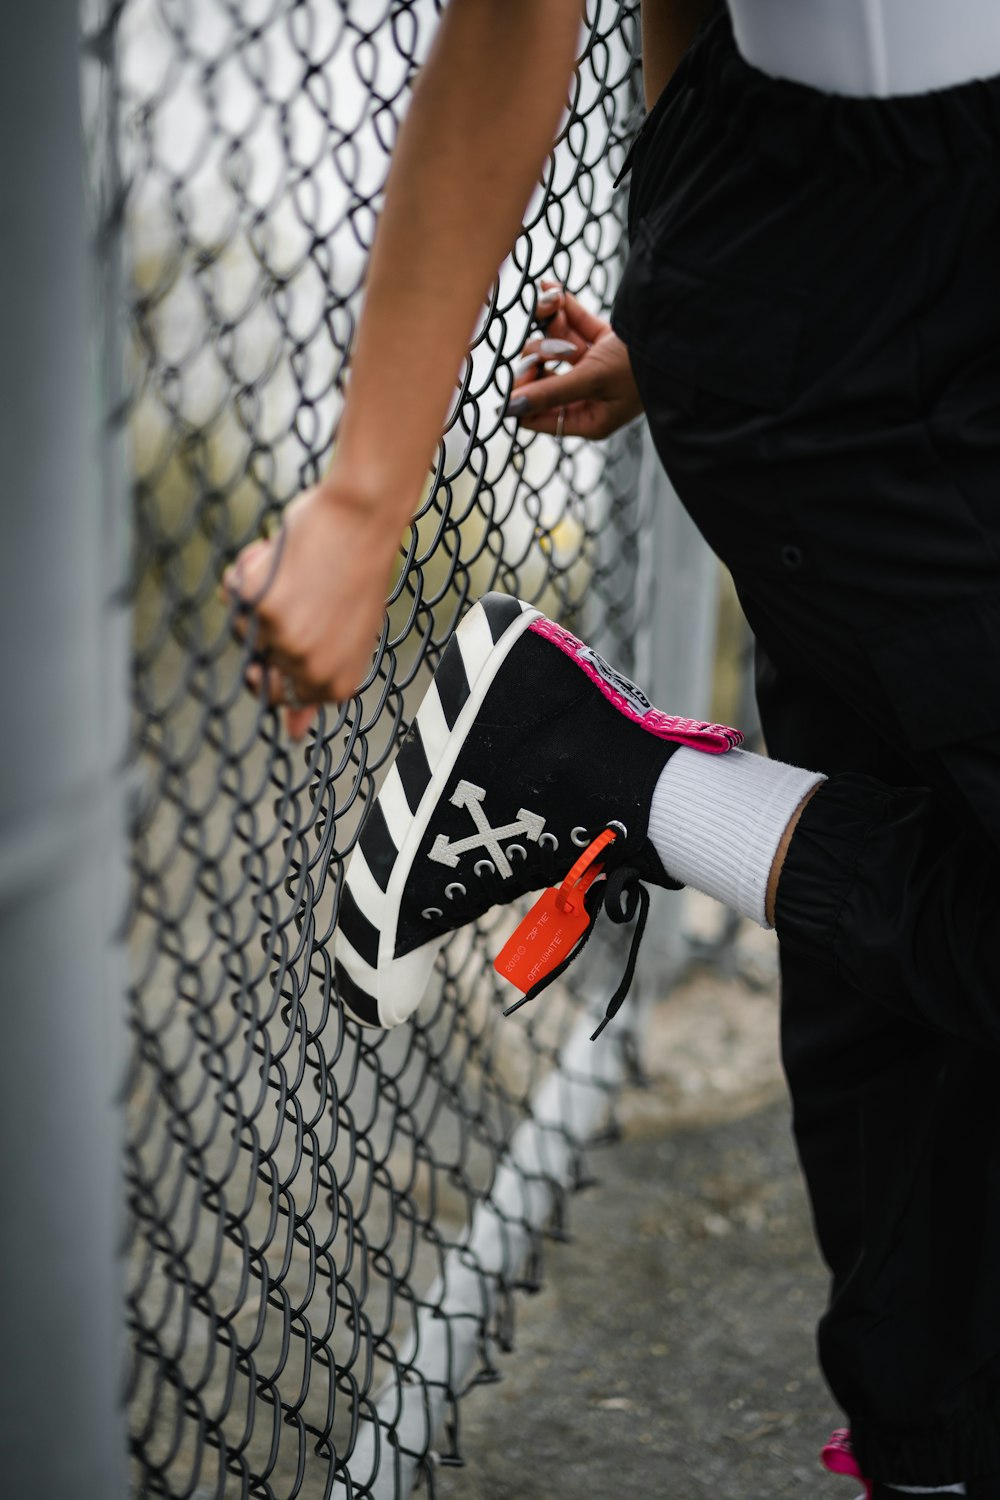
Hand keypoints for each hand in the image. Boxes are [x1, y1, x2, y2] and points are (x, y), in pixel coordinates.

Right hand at [222, 482, 398, 740]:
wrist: (363, 518)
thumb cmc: (359, 573)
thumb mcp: (352, 639)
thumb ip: (319, 686)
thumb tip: (293, 733)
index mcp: (336, 684)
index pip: (280, 698)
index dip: (275, 662)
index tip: (288, 633)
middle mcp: (310, 669)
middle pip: (254, 664)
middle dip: (261, 632)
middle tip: (288, 599)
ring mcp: (283, 639)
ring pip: (240, 625)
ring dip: (257, 598)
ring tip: (294, 571)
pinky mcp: (260, 604)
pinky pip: (232, 592)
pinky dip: (247, 569)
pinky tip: (279, 554)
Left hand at [506, 281, 643, 439]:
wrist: (680, 334)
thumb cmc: (640, 368)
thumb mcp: (591, 380)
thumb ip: (549, 392)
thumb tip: (508, 408)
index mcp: (589, 419)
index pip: (538, 416)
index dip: (523, 395)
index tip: (519, 372)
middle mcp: (590, 397)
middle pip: (543, 376)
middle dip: (540, 354)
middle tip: (542, 344)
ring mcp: (596, 368)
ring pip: (555, 346)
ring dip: (550, 327)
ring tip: (554, 307)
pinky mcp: (604, 341)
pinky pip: (573, 324)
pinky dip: (561, 308)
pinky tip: (549, 288)